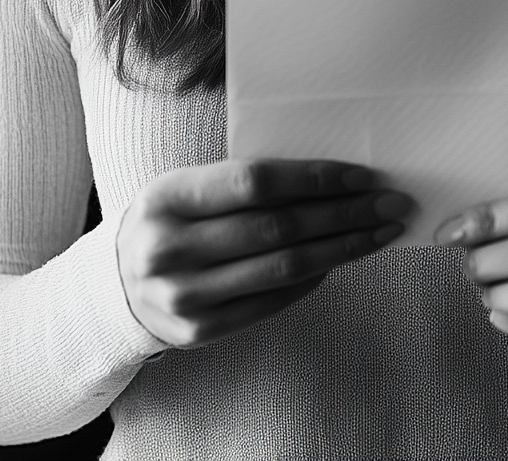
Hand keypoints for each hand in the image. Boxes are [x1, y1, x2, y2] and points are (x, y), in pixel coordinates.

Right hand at [118, 159, 411, 347]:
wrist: (116, 287)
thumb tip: (332, 179)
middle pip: (279, 227)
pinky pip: (273, 301)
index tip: (363, 176)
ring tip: (381, 232)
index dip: (315, 178)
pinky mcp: (200, 331)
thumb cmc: (170, 223)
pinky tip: (339, 261)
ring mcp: (184, 295)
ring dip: (343, 248)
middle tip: (391, 204)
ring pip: (284, 268)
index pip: (256, 181)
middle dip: (345, 214)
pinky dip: (313, 279)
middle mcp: (170, 248)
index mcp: (167, 197)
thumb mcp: (187, 190)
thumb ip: (242, 185)